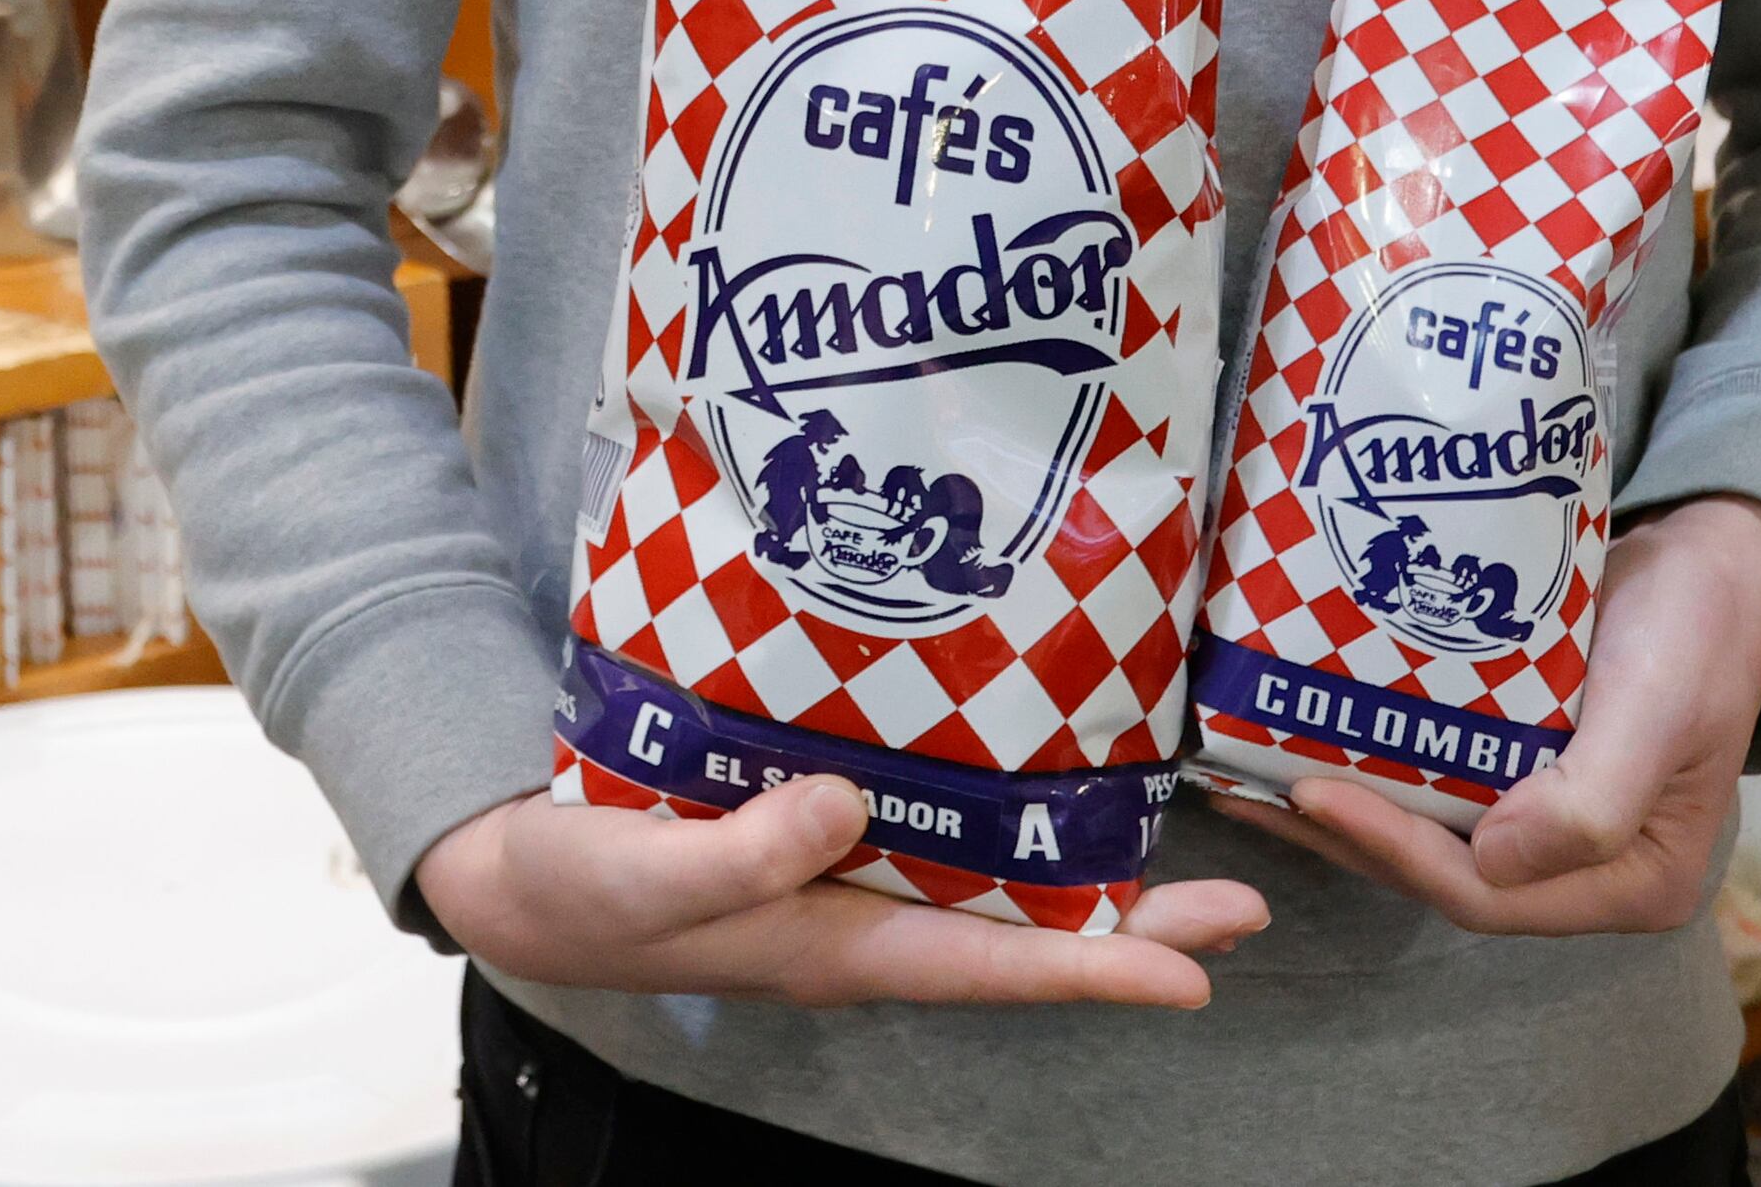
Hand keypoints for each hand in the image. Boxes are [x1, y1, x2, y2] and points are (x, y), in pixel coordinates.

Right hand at [416, 776, 1266, 1007]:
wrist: (516, 872)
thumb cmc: (582, 883)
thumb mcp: (650, 871)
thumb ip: (743, 848)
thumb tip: (845, 804)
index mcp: (833, 947)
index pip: (989, 969)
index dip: (1095, 971)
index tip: (1196, 974)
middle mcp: (861, 922)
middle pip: (1021, 937)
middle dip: (1132, 926)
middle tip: (1244, 905)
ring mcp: (845, 885)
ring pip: (992, 889)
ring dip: (1087, 878)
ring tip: (1185, 852)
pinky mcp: (818, 838)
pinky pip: (934, 840)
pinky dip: (1003, 823)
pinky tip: (1040, 785)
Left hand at [1228, 494, 1760, 935]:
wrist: (1713, 558)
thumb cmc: (1694, 632)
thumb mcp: (1658, 713)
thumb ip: (1590, 804)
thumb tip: (1494, 861)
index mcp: (1634, 883)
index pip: (1491, 894)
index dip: (1396, 851)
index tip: (1314, 791)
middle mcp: (1588, 870)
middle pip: (1443, 874)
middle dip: (1346, 836)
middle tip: (1247, 787)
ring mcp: (1551, 824)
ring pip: (1428, 836)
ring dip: (1341, 811)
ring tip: (1246, 773)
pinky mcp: (1521, 772)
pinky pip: (1435, 787)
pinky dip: (1371, 769)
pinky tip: (1301, 739)